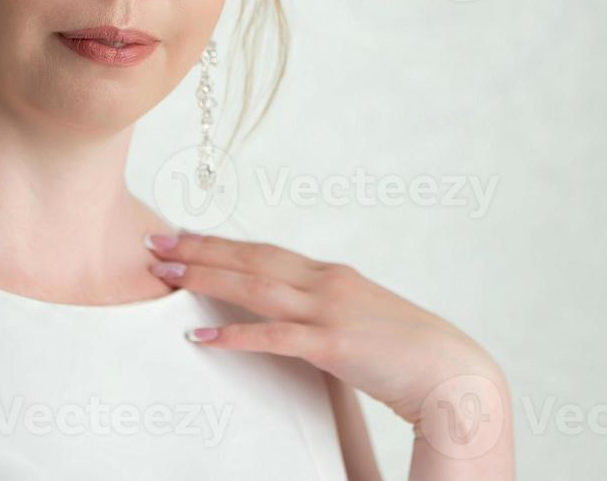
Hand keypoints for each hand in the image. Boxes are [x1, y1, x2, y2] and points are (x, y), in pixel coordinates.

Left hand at [142, 232, 508, 434]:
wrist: (452, 372)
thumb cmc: (409, 353)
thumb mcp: (362, 322)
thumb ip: (328, 315)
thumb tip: (297, 321)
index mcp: (332, 276)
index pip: (265, 251)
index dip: (222, 243)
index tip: (184, 236)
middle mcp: (327, 283)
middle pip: (251, 258)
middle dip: (200, 249)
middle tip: (154, 240)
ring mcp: (330, 311)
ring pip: (255, 287)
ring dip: (206, 278)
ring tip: (165, 273)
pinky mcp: (333, 346)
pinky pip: (273, 337)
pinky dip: (233, 336)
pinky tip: (199, 338)